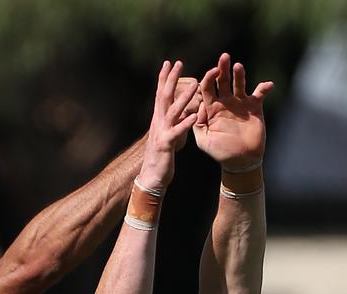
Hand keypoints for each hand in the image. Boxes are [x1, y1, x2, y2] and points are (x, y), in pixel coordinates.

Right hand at [139, 60, 201, 189]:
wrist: (151, 177)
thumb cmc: (161, 157)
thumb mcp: (169, 136)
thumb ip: (176, 123)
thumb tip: (185, 114)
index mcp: (158, 119)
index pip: (160, 94)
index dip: (164, 78)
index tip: (169, 63)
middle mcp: (158, 122)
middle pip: (164, 96)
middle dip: (171, 79)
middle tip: (178, 63)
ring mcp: (161, 132)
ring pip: (172, 110)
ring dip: (184, 97)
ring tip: (195, 84)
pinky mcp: (166, 144)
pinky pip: (177, 132)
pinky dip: (185, 123)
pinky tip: (194, 116)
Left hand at [193, 52, 273, 169]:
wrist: (240, 160)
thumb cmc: (220, 152)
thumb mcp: (204, 140)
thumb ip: (198, 124)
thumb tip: (197, 107)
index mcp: (211, 108)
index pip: (208, 88)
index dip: (208, 78)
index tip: (211, 73)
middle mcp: (225, 102)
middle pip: (223, 81)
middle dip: (223, 69)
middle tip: (224, 57)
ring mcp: (240, 103)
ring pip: (239, 84)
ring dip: (239, 74)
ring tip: (238, 66)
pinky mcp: (254, 107)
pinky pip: (259, 94)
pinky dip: (264, 87)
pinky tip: (267, 85)